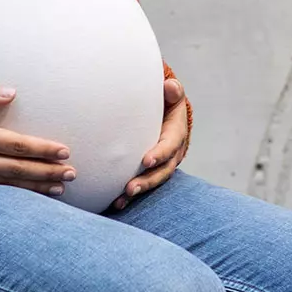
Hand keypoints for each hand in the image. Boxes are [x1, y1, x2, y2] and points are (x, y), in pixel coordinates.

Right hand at [0, 82, 75, 193]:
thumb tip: (11, 92)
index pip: (16, 145)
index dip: (42, 149)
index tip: (64, 152)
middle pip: (16, 170)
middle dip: (47, 172)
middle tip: (72, 175)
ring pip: (5, 185)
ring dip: (33, 187)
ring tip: (57, 189)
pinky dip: (10, 195)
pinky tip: (24, 195)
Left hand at [113, 78, 189, 210]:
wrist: (166, 113)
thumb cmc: (166, 101)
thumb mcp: (172, 95)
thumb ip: (173, 91)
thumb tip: (170, 87)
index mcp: (176, 134)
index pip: (170, 145)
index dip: (160, 153)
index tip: (146, 161)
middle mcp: (172, 153)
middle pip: (162, 170)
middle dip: (147, 180)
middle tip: (130, 188)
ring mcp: (162, 165)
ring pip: (153, 181)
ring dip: (139, 191)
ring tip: (121, 199)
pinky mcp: (151, 171)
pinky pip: (143, 184)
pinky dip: (130, 196)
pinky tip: (115, 204)